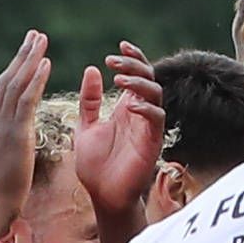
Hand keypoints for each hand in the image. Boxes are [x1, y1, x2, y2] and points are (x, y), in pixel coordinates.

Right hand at [0, 29, 52, 222]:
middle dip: (20, 56)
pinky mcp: (14, 133)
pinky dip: (35, 79)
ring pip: (15, 83)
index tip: (21, 58)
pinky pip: (26, 99)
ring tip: (41, 39)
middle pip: (5, 80)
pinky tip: (46, 63)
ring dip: (29, 59)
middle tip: (34, 36)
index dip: (10, 72)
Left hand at [69, 41, 163, 226]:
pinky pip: (157, 120)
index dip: (133, 58)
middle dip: (135, 65)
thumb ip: (90, 100)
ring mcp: (148, 128)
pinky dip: (146, 108)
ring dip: (140, 83)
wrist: (102, 196)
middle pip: (149, 79)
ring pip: (156, 95)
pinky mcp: (152, 143)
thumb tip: (91, 70)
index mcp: (126, 108)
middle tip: (113, 60)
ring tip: (119, 79)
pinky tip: (129, 105)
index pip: (137, 76)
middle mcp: (140, 115)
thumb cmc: (95, 166)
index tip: (119, 46)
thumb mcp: (86, 126)